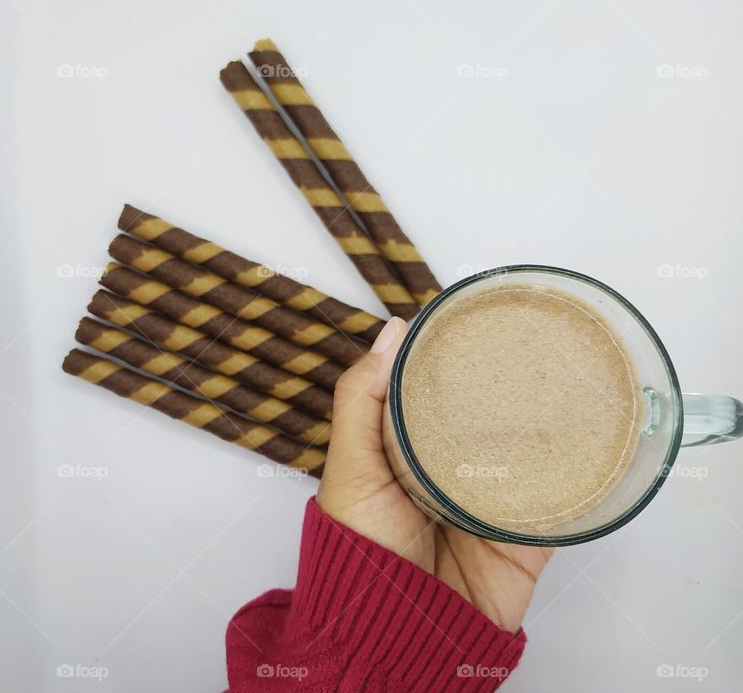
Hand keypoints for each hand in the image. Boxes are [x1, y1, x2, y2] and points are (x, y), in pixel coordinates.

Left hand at [316, 317, 552, 632]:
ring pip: (530, 449)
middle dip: (509, 381)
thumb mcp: (349, 469)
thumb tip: (392, 333)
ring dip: (551, 420)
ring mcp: (494, 499)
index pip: (435, 390)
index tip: (474, 311)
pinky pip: (562, 497)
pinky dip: (580, 472)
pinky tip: (597, 434)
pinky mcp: (529, 532)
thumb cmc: (362, 552)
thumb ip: (362, 402)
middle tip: (536, 335)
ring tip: (575, 372)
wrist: (400, 635)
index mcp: (408, 449)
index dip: (451, 354)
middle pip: (488, 415)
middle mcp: (452, 467)